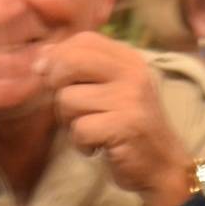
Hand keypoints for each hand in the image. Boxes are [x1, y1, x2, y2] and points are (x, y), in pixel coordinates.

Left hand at [37, 31, 193, 205]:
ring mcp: (130, 98)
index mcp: (128, 58)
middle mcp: (132, 73)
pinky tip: (97, 147)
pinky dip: (81, 143)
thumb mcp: (107, 89)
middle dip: (56, 85)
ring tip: (91, 130)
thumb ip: (79, 68)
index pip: (83, 40)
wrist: (161, 165)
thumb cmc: (126, 125)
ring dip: (70, 122)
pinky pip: (80, 128)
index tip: (51, 77)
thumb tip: (42, 54)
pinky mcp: (126, 126)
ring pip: (68, 99)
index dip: (59, 56)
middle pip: (70, 62)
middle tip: (70, 106)